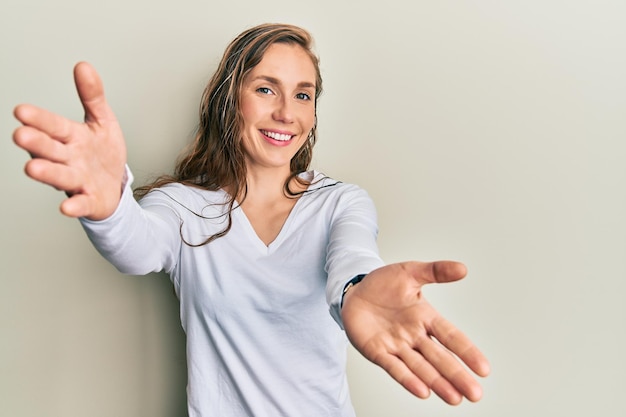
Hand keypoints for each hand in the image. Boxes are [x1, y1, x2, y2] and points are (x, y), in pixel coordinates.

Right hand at [13, 62, 126, 219]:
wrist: (114, 185)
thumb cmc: (102, 153)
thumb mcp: (102, 121)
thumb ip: (92, 96)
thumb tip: (83, 65)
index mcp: (71, 137)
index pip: (53, 126)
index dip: (39, 119)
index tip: (21, 111)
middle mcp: (69, 158)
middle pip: (51, 149)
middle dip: (36, 143)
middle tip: (20, 135)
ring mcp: (77, 180)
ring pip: (60, 176)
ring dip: (47, 172)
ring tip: (32, 168)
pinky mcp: (88, 200)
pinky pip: (80, 203)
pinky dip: (75, 206)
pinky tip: (66, 207)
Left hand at [341, 261, 489, 404]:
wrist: (354, 291)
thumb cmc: (382, 283)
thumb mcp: (410, 272)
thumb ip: (435, 271)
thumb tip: (462, 268)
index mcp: (425, 317)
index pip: (451, 336)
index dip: (467, 351)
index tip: (484, 368)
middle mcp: (414, 335)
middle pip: (440, 358)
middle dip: (457, 375)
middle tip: (475, 394)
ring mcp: (396, 345)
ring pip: (420, 367)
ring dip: (437, 383)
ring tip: (455, 398)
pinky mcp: (377, 352)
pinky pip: (394, 367)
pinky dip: (407, 379)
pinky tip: (422, 391)